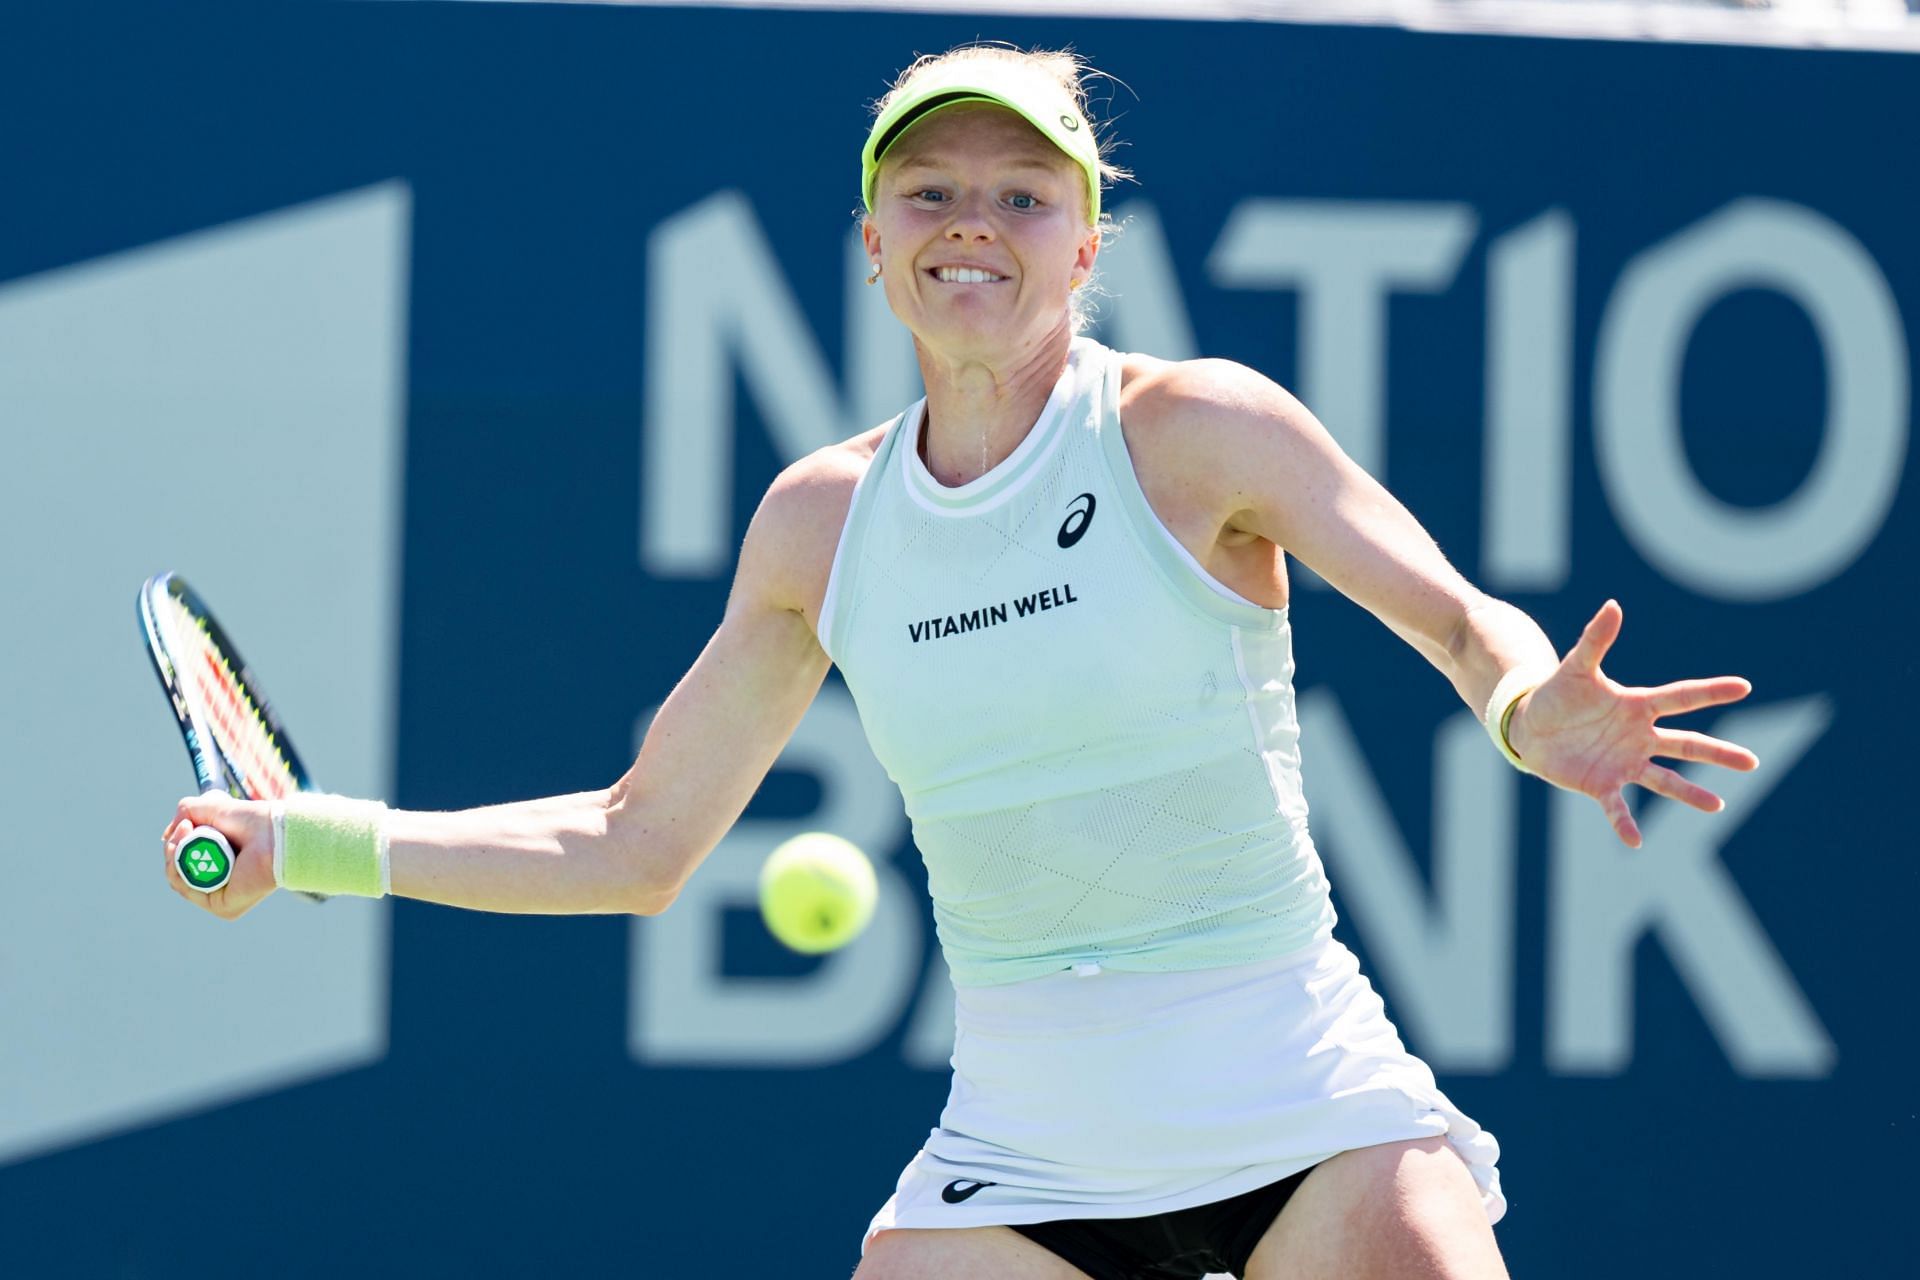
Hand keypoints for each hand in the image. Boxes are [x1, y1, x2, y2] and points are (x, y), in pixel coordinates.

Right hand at [161, 792, 276, 919]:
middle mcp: (218, 882)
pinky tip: (187, 850)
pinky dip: (180, 869)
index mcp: (217, 863)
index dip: (176, 844)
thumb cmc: (250, 820)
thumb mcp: (211, 808)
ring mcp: (219, 897)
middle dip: (173, 848)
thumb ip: (186, 812)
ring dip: (174, 855)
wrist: (273, 833)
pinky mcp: (222, 907)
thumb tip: (167, 836)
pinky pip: (188, 891)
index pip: (183, 861)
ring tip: (187, 832)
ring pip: (178, 881)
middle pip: (177, 872)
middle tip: (185, 827)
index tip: (185, 824)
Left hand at [1508, 599, 1758, 847]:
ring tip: (1717, 805)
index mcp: (1637, 706)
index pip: (1681, 697)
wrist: (1530, 725)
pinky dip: (1625, 824)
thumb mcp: (1575, 667)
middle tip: (1752, 762)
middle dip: (1718, 753)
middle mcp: (1639, 736)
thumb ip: (1595, 639)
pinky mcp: (1602, 784)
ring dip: (1689, 793)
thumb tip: (1614, 604)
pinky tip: (1635, 842)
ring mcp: (1624, 763)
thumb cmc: (1558, 694)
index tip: (1744, 686)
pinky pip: (1618, 808)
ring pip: (1665, 779)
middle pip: (1686, 744)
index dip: (1710, 691)